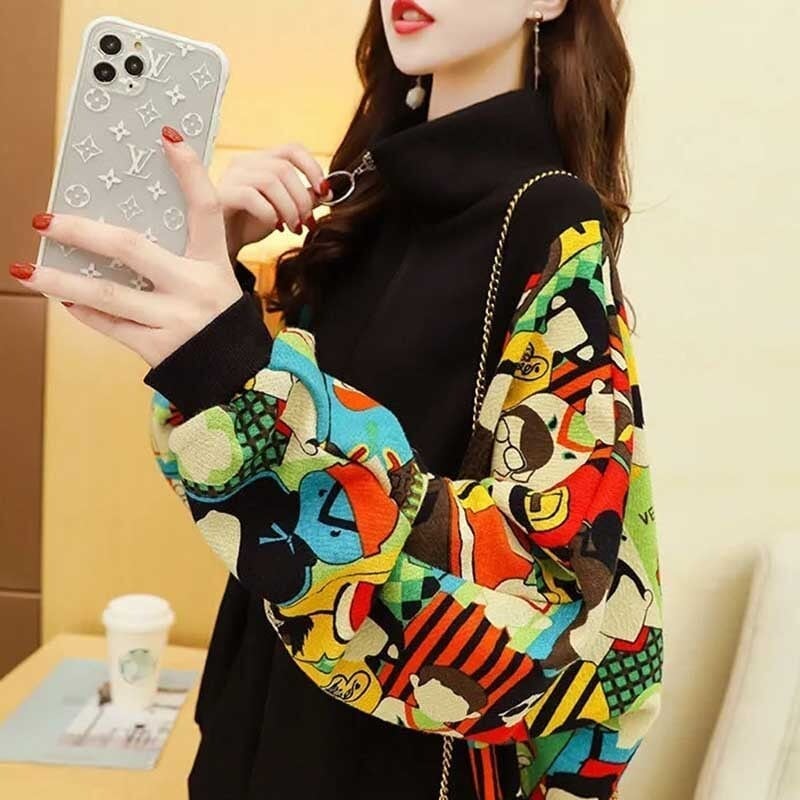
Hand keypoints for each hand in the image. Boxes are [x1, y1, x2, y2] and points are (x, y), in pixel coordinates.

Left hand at [9, 126, 244, 369]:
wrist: (241, 379)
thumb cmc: (222, 324)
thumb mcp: (216, 284)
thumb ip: (182, 261)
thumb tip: (122, 239)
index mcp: (213, 266)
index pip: (206, 210)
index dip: (190, 172)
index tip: (168, 137)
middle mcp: (194, 289)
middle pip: (131, 248)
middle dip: (82, 232)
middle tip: (46, 220)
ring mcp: (175, 321)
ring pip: (106, 295)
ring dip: (61, 282)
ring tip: (25, 271)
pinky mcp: (158, 348)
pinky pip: (110, 326)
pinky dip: (84, 313)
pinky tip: (64, 300)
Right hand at [217, 142, 332, 259]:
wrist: (222, 246)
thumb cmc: (250, 224)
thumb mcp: (285, 210)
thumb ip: (304, 199)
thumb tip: (328, 192)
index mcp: (262, 161)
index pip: (292, 149)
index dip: (312, 167)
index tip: (324, 191)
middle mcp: (245, 163)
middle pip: (284, 168)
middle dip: (302, 197)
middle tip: (306, 221)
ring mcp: (231, 176)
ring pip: (270, 180)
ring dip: (288, 207)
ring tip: (292, 226)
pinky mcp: (220, 195)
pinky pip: (251, 197)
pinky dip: (269, 213)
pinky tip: (272, 226)